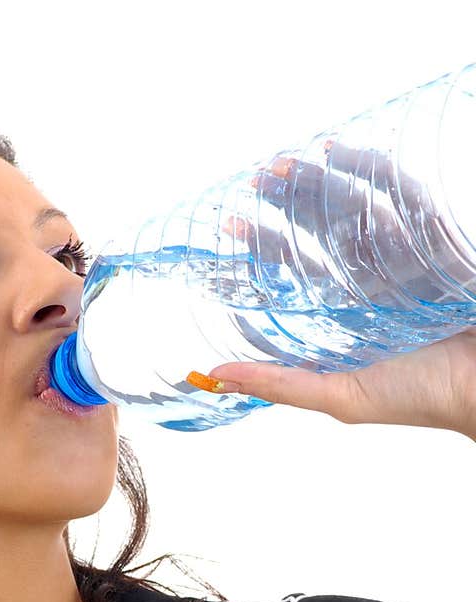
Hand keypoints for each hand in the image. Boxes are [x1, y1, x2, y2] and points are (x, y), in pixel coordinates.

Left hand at [186, 141, 475, 439]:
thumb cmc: (419, 397)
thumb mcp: (340, 396)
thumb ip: (280, 384)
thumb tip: (216, 376)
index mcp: (347, 316)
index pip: (296, 273)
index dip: (263, 250)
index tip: (231, 227)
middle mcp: (371, 283)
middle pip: (320, 231)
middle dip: (286, 203)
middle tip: (256, 179)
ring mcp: (403, 257)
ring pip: (355, 208)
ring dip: (320, 181)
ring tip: (288, 163)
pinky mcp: (435, 239)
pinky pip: (402, 196)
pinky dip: (373, 171)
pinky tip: (341, 155)